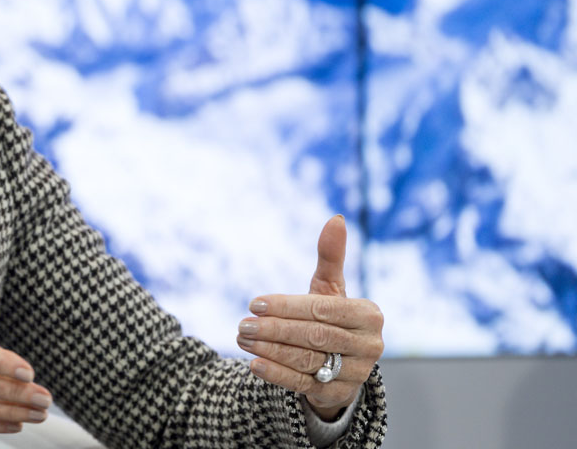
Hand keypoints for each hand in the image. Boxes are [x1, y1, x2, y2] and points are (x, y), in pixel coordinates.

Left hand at [236, 215, 383, 418]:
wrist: (341, 362)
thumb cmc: (332, 315)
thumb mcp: (330, 287)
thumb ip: (331, 256)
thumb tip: (336, 218)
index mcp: (369, 315)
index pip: (323, 309)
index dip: (287, 307)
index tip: (254, 303)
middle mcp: (369, 346)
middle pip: (314, 336)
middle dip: (275, 330)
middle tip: (242, 323)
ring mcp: (356, 373)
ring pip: (307, 361)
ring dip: (270, 351)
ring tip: (242, 339)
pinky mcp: (338, 394)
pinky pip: (304, 384)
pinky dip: (277, 374)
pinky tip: (253, 364)